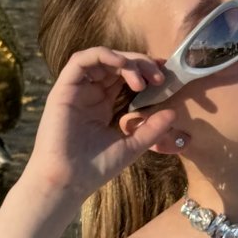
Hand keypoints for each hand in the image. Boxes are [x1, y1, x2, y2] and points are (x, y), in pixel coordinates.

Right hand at [21, 47, 176, 207]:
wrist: (68, 182)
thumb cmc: (95, 168)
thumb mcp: (131, 146)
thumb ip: (151, 129)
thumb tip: (173, 113)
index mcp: (103, 105)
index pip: (125, 77)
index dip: (145, 71)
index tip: (166, 76)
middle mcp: (90, 93)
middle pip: (116, 65)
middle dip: (141, 65)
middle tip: (159, 77)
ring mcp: (76, 90)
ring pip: (101, 58)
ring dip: (125, 61)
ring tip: (142, 80)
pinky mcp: (64, 89)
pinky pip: (80, 60)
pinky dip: (103, 55)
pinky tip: (122, 65)